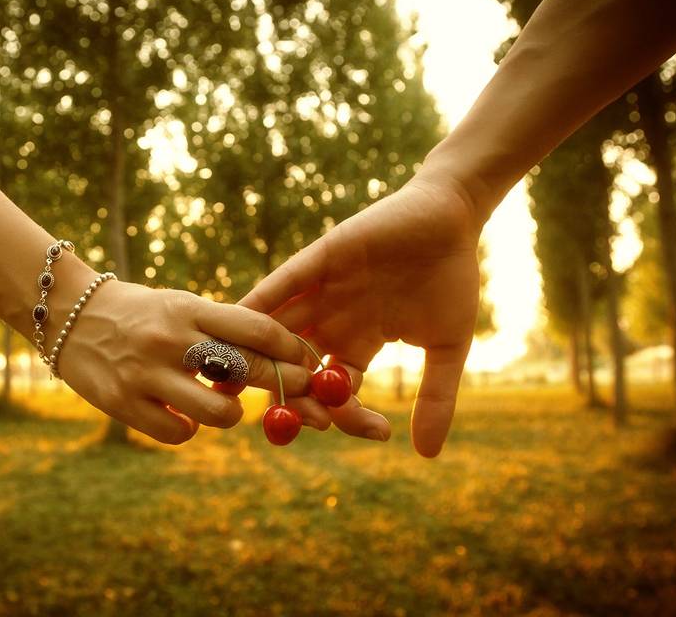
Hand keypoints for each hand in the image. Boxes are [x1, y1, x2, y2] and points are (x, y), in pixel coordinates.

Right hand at [51, 275, 313, 443]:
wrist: (70, 316)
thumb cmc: (142, 314)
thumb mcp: (182, 307)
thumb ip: (223, 329)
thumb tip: (281, 357)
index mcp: (190, 309)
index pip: (256, 330)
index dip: (292, 351)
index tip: (309, 363)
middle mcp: (171, 339)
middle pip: (247, 369)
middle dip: (285, 386)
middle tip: (301, 396)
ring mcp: (146, 373)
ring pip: (218, 411)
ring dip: (231, 414)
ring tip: (223, 406)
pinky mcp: (123, 403)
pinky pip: (178, 432)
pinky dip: (187, 429)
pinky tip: (180, 416)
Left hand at [240, 168, 482, 455]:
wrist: (452, 219)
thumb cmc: (453, 279)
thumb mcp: (448, 347)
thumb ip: (436, 398)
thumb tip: (428, 455)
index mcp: (360, 342)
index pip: (334, 388)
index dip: (330, 412)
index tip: (332, 431)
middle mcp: (333, 320)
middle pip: (295, 364)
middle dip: (278, 390)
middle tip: (257, 417)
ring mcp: (323, 290)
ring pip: (279, 326)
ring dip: (254, 349)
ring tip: (222, 375)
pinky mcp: (320, 258)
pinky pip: (284, 283)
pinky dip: (260, 301)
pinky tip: (235, 319)